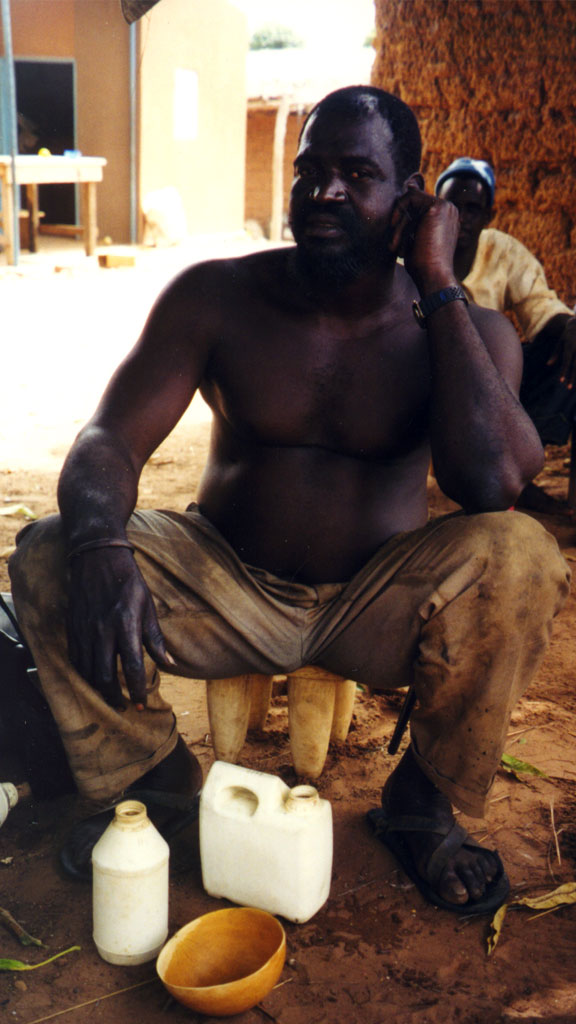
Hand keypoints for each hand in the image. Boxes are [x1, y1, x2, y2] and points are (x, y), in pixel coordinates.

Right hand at [66, 547, 172, 708]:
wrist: (97, 557)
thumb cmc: (128, 581)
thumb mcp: (148, 606)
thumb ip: (155, 638)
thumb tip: (169, 664)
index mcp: (125, 625)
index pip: (131, 667)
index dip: (137, 690)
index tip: (141, 704)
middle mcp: (102, 630)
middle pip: (104, 676)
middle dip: (115, 697)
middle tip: (125, 706)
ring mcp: (84, 630)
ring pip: (86, 672)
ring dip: (98, 690)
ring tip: (110, 697)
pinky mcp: (72, 628)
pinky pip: (75, 659)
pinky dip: (83, 675)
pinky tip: (93, 679)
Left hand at [389, 188, 459, 292]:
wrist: (433, 276)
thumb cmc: (422, 266)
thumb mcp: (413, 241)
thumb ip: (410, 221)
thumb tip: (404, 193)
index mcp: (445, 219)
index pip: (417, 208)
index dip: (403, 221)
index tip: (396, 238)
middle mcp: (448, 210)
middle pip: (413, 205)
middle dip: (400, 224)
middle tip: (394, 245)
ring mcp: (446, 207)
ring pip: (411, 201)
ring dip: (399, 224)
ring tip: (395, 245)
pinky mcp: (438, 206)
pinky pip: (410, 197)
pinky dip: (399, 211)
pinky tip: (395, 227)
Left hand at [546, 316, 575, 388]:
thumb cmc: (568, 334)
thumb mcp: (560, 342)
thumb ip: (555, 354)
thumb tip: (548, 365)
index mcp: (569, 346)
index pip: (566, 361)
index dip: (563, 371)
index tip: (561, 381)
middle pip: (575, 366)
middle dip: (571, 377)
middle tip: (568, 387)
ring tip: (574, 385)